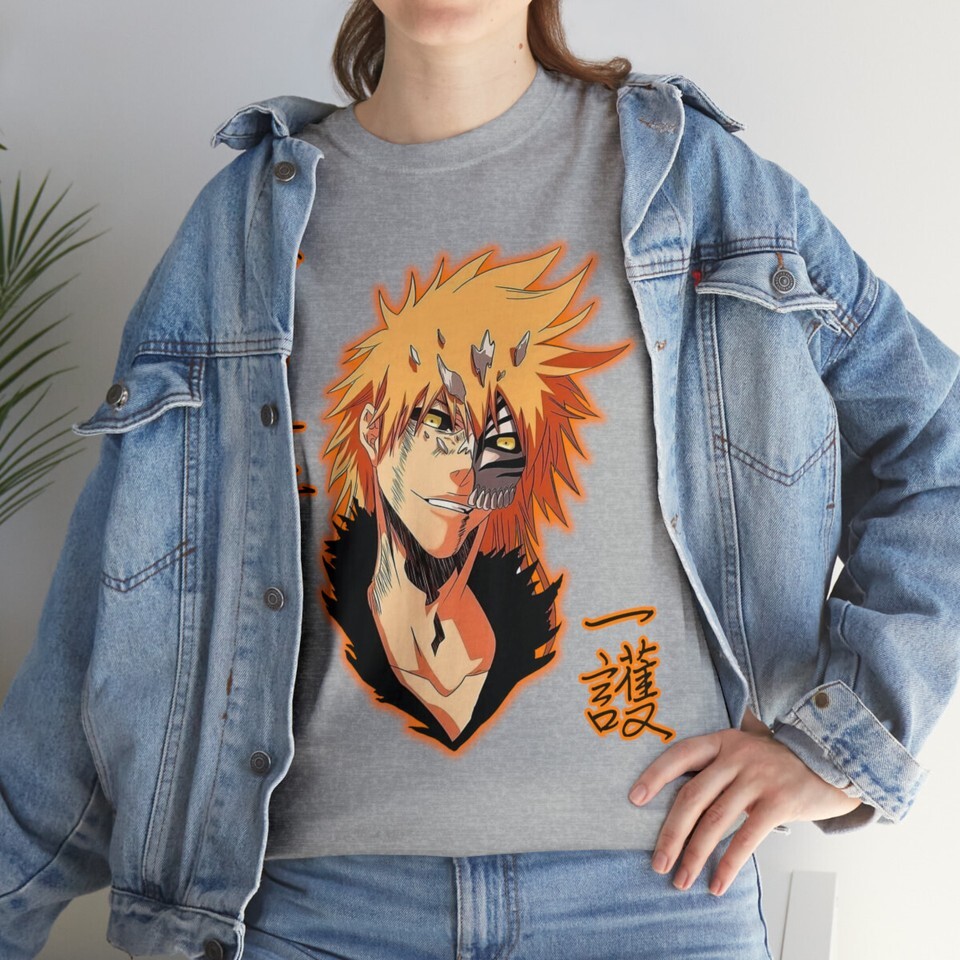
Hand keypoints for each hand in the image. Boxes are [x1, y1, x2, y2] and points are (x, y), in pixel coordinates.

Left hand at [627, 719, 861, 895]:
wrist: (835, 760)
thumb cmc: (780, 762)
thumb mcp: (746, 750)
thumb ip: (718, 766)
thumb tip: (678, 800)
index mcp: (722, 741)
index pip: (679, 755)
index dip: (655, 776)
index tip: (634, 799)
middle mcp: (737, 756)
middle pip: (692, 796)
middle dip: (671, 833)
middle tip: (657, 863)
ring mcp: (758, 777)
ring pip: (715, 821)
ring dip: (695, 854)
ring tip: (681, 879)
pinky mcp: (779, 801)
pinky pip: (746, 837)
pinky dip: (729, 864)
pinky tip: (717, 883)